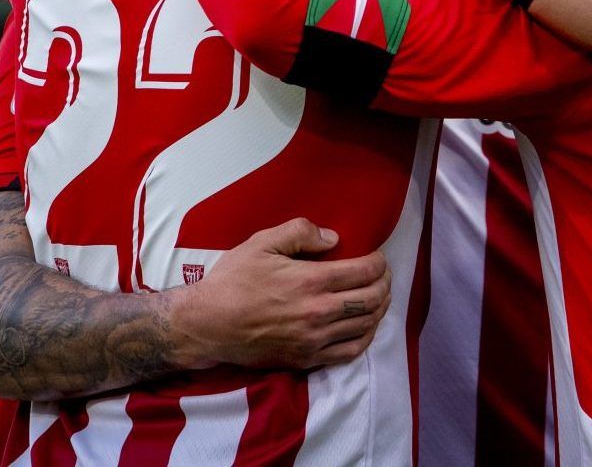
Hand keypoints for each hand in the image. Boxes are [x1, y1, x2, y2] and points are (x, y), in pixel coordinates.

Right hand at [172, 218, 390, 370]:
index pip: (366, 272)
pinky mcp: (306, 359)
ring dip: (379, 309)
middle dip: (385, 284)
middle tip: (382, 275)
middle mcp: (319, 312)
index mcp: (311, 281)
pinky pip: (350, 352)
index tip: (377, 257)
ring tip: (378, 296)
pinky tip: (365, 326)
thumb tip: (334, 239)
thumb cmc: (233, 280)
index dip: (380, 262)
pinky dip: (365, 337)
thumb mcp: (262, 243)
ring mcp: (314, 339)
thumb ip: (301, 232)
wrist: (206, 325)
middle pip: (373, 299)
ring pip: (366, 325)